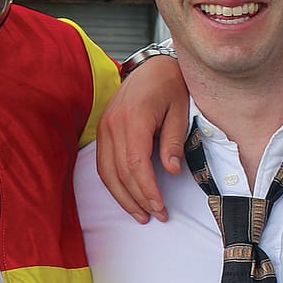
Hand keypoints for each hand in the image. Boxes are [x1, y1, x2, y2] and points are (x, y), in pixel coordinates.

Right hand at [96, 57, 188, 222]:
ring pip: (107, 172)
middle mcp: (113, 124)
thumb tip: (171, 171)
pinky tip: (126, 196)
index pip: (136, 164)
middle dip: (138, 198)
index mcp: (134, 118)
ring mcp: (104, 127)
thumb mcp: (180, 111)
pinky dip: (113, 184)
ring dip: (123, 197)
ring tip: (140, 214)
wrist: (152, 67)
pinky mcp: (103, 130)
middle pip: (120, 172)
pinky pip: (102, 164)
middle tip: (156, 216)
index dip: (147, 189)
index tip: (160, 206)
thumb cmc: (170, 86)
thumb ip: (174, 141)